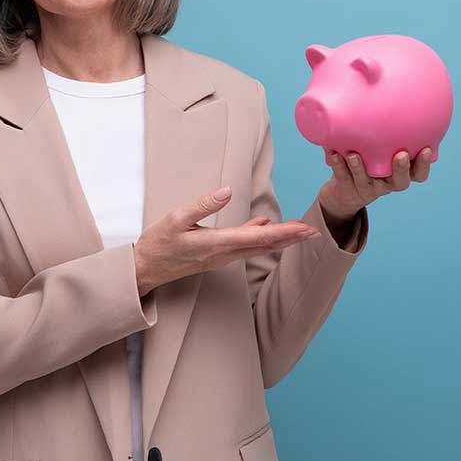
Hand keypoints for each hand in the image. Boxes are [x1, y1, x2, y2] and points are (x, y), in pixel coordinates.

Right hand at [133, 187, 319, 295]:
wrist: (145, 269)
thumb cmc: (158, 243)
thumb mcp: (175, 219)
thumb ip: (202, 204)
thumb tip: (227, 191)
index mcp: (216, 244)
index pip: (258, 238)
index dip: (284, 233)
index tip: (304, 229)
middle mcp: (224, 254)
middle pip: (265, 246)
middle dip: (291, 239)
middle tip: (315, 231)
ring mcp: (221, 257)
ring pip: (257, 248)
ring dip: (280, 240)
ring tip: (300, 231)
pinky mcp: (216, 256)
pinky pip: (244, 247)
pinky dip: (260, 238)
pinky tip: (267, 227)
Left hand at [318, 147, 433, 220]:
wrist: (340, 194)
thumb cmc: (365, 165)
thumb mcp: (378, 155)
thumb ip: (384, 140)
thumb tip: (385, 104)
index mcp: (396, 177)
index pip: (417, 175)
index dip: (423, 166)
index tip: (425, 149)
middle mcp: (384, 185)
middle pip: (399, 183)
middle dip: (401, 169)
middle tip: (401, 155)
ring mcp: (365, 189)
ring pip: (366, 181)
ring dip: (360, 168)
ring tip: (354, 155)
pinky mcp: (346, 189)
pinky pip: (342, 178)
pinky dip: (337, 166)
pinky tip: (333, 154)